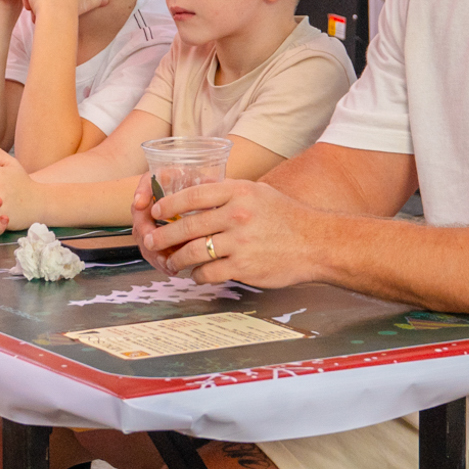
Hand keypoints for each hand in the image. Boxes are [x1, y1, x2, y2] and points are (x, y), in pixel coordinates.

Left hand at [135, 178, 319, 288]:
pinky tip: (196, 275)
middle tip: (152, 240)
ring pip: (194, 252)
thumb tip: (201, 192)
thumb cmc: (288, 217)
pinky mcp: (243, 267)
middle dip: (164, 235)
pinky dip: (198, 275)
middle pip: (188, 225)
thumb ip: (230, 192)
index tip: (156, 209)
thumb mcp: (259, 192)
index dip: (169, 203)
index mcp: (239, 192)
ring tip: (171, 262)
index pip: (193, 195)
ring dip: (177, 259)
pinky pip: (209, 273)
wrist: (317, 243)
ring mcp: (239, 243)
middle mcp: (237, 215)